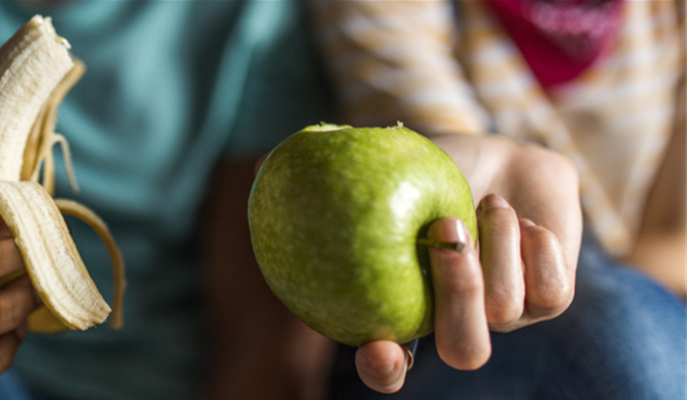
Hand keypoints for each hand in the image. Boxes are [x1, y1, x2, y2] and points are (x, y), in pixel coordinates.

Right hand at [355, 135, 581, 392]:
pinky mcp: (548, 297)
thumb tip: (275, 170)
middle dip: (459, 292)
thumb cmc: (432, 168)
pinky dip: (536, 247)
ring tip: (488, 202)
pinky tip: (520, 218)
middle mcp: (455, 323)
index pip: (385, 366)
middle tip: (446, 227)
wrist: (500, 157)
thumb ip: (347, 189)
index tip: (380, 348)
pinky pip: (550, 292)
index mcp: (404, 310)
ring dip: (498, 241)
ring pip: (506, 308)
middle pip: (464, 351)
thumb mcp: (386, 175)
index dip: (383, 369)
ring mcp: (504, 315)